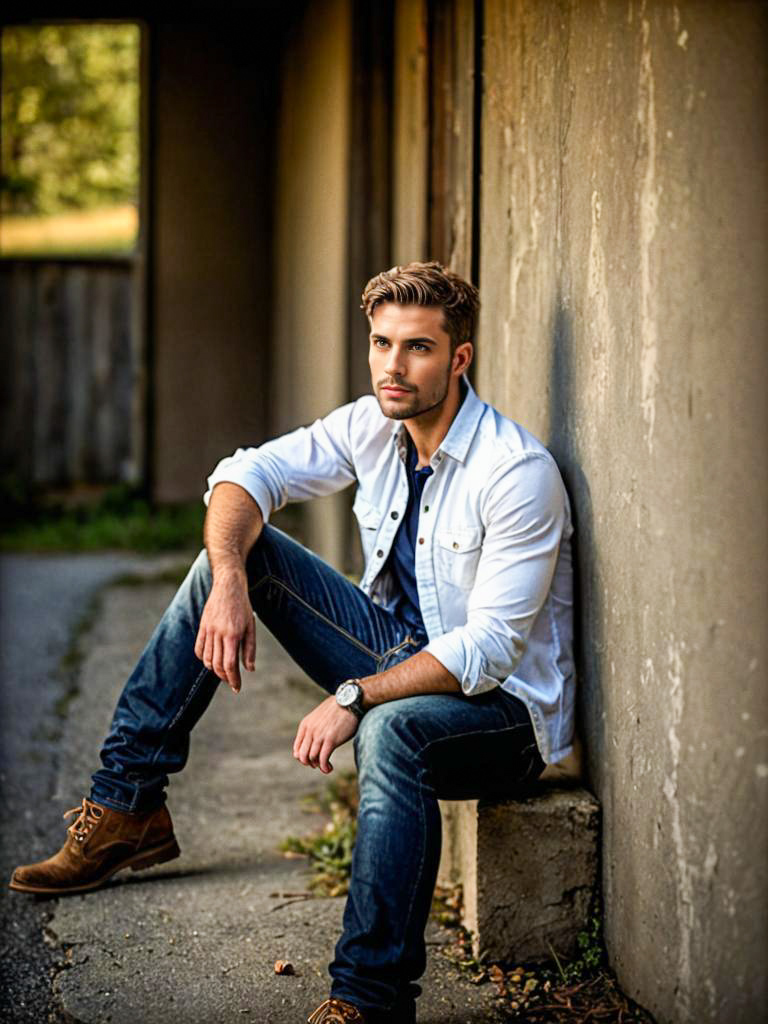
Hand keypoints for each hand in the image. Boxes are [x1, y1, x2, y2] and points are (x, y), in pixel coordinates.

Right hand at [194, 569, 255, 692]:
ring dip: (215, 670)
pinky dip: (204, 659)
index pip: (229, 664)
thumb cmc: (243, 606)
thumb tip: (249, 669)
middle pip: (217, 665)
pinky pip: (199, 649)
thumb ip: (250, 649)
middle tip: (233, 682)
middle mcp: (218, 634)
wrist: (228, 586)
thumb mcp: (251, 626)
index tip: (237, 687)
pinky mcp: (202, 627)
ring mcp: (208, 630)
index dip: (233, 679)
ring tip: (224, 672)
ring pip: (207, 659)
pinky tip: (212, 661)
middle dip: (225, 677)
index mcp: (232, 634)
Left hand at [293, 696, 358, 773]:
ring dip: (318, 766)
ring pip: (312, 759)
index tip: (313, 760)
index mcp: (305, 725)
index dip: (303, 758)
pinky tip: (329, 768)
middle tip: (319, 764)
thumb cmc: (337, 710)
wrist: (350, 702)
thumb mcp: (319, 717)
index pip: (297, 749)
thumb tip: (314, 741)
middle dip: (310, 763)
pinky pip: (323, 759)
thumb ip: (314, 727)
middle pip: (302, 756)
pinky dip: (325, 767)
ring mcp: (319, 736)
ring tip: (326, 767)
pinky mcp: (331, 740)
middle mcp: (310, 731)